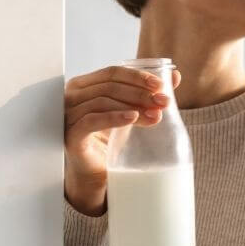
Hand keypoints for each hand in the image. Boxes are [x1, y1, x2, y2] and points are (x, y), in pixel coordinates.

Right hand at [64, 65, 181, 188]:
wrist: (97, 173)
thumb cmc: (110, 139)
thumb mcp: (132, 111)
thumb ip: (149, 94)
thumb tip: (176, 77)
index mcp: (85, 85)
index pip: (112, 72)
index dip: (137, 76)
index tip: (161, 86)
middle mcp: (73, 96)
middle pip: (109, 86)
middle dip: (140, 93)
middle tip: (163, 102)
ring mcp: (69, 115)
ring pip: (102, 101)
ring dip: (132, 106)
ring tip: (155, 115)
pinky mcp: (71, 134)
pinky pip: (92, 121)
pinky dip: (114, 117)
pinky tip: (132, 118)